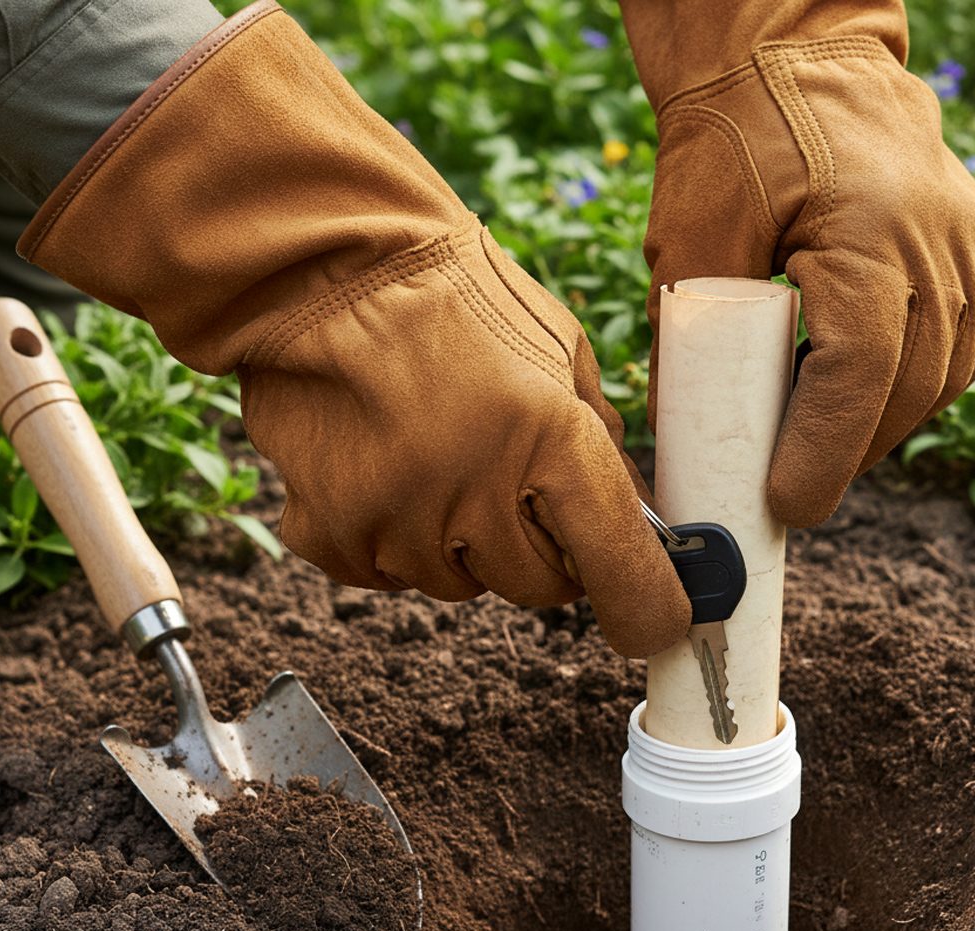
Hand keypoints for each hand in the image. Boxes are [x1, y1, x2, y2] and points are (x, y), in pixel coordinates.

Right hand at [240, 219, 691, 657]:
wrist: (320, 264)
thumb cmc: (451, 296)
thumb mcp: (556, 349)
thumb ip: (597, 440)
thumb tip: (632, 516)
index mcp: (551, 437)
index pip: (619, 565)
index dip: (645, 605)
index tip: (654, 622)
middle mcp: (475, 490)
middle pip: (539, 587)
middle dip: (542, 549)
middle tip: (514, 485)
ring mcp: (397, 520)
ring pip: (461, 583)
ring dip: (462, 541)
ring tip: (435, 454)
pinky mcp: (332, 534)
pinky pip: (388, 576)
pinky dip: (395, 538)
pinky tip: (385, 468)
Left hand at [642, 37, 974, 525]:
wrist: (805, 61)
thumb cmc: (739, 136)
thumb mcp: (689, 232)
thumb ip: (683, 333)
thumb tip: (680, 433)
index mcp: (874, 235)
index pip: (860, 375)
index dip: (822, 454)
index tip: (782, 503)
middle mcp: (944, 250)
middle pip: (903, 394)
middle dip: (840, 456)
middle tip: (781, 488)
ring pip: (936, 385)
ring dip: (874, 428)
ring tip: (812, 441)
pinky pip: (957, 357)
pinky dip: (907, 391)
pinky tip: (857, 397)